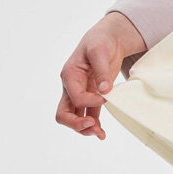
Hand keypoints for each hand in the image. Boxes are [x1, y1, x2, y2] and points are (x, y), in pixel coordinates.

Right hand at [56, 11, 146, 139]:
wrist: (108, 39)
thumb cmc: (100, 41)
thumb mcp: (100, 51)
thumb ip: (102, 71)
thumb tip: (105, 90)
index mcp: (69, 75)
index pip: (74, 96)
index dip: (90, 101)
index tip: (106, 96)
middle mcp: (71, 86)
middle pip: (64, 113)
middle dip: (76, 123)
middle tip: (93, 126)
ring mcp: (80, 93)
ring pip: (75, 117)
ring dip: (85, 128)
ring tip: (100, 134)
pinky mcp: (92, 96)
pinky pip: (88, 114)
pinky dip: (94, 125)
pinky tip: (101, 133)